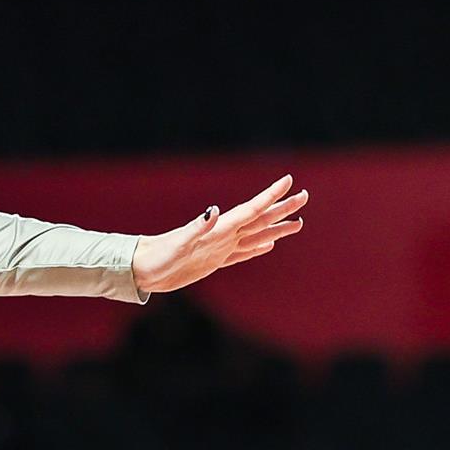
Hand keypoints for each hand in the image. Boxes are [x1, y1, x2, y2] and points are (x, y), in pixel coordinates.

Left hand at [131, 175, 306, 294]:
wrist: (144, 269)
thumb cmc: (159, 255)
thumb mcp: (178, 243)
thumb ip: (197, 227)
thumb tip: (213, 211)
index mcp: (220, 228)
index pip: (252, 209)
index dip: (271, 195)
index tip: (289, 180)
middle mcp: (224, 235)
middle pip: (260, 219)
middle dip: (282, 208)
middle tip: (305, 196)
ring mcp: (221, 247)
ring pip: (257, 235)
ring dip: (277, 227)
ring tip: (298, 222)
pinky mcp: (215, 261)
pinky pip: (244, 253)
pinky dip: (258, 248)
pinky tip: (268, 244)